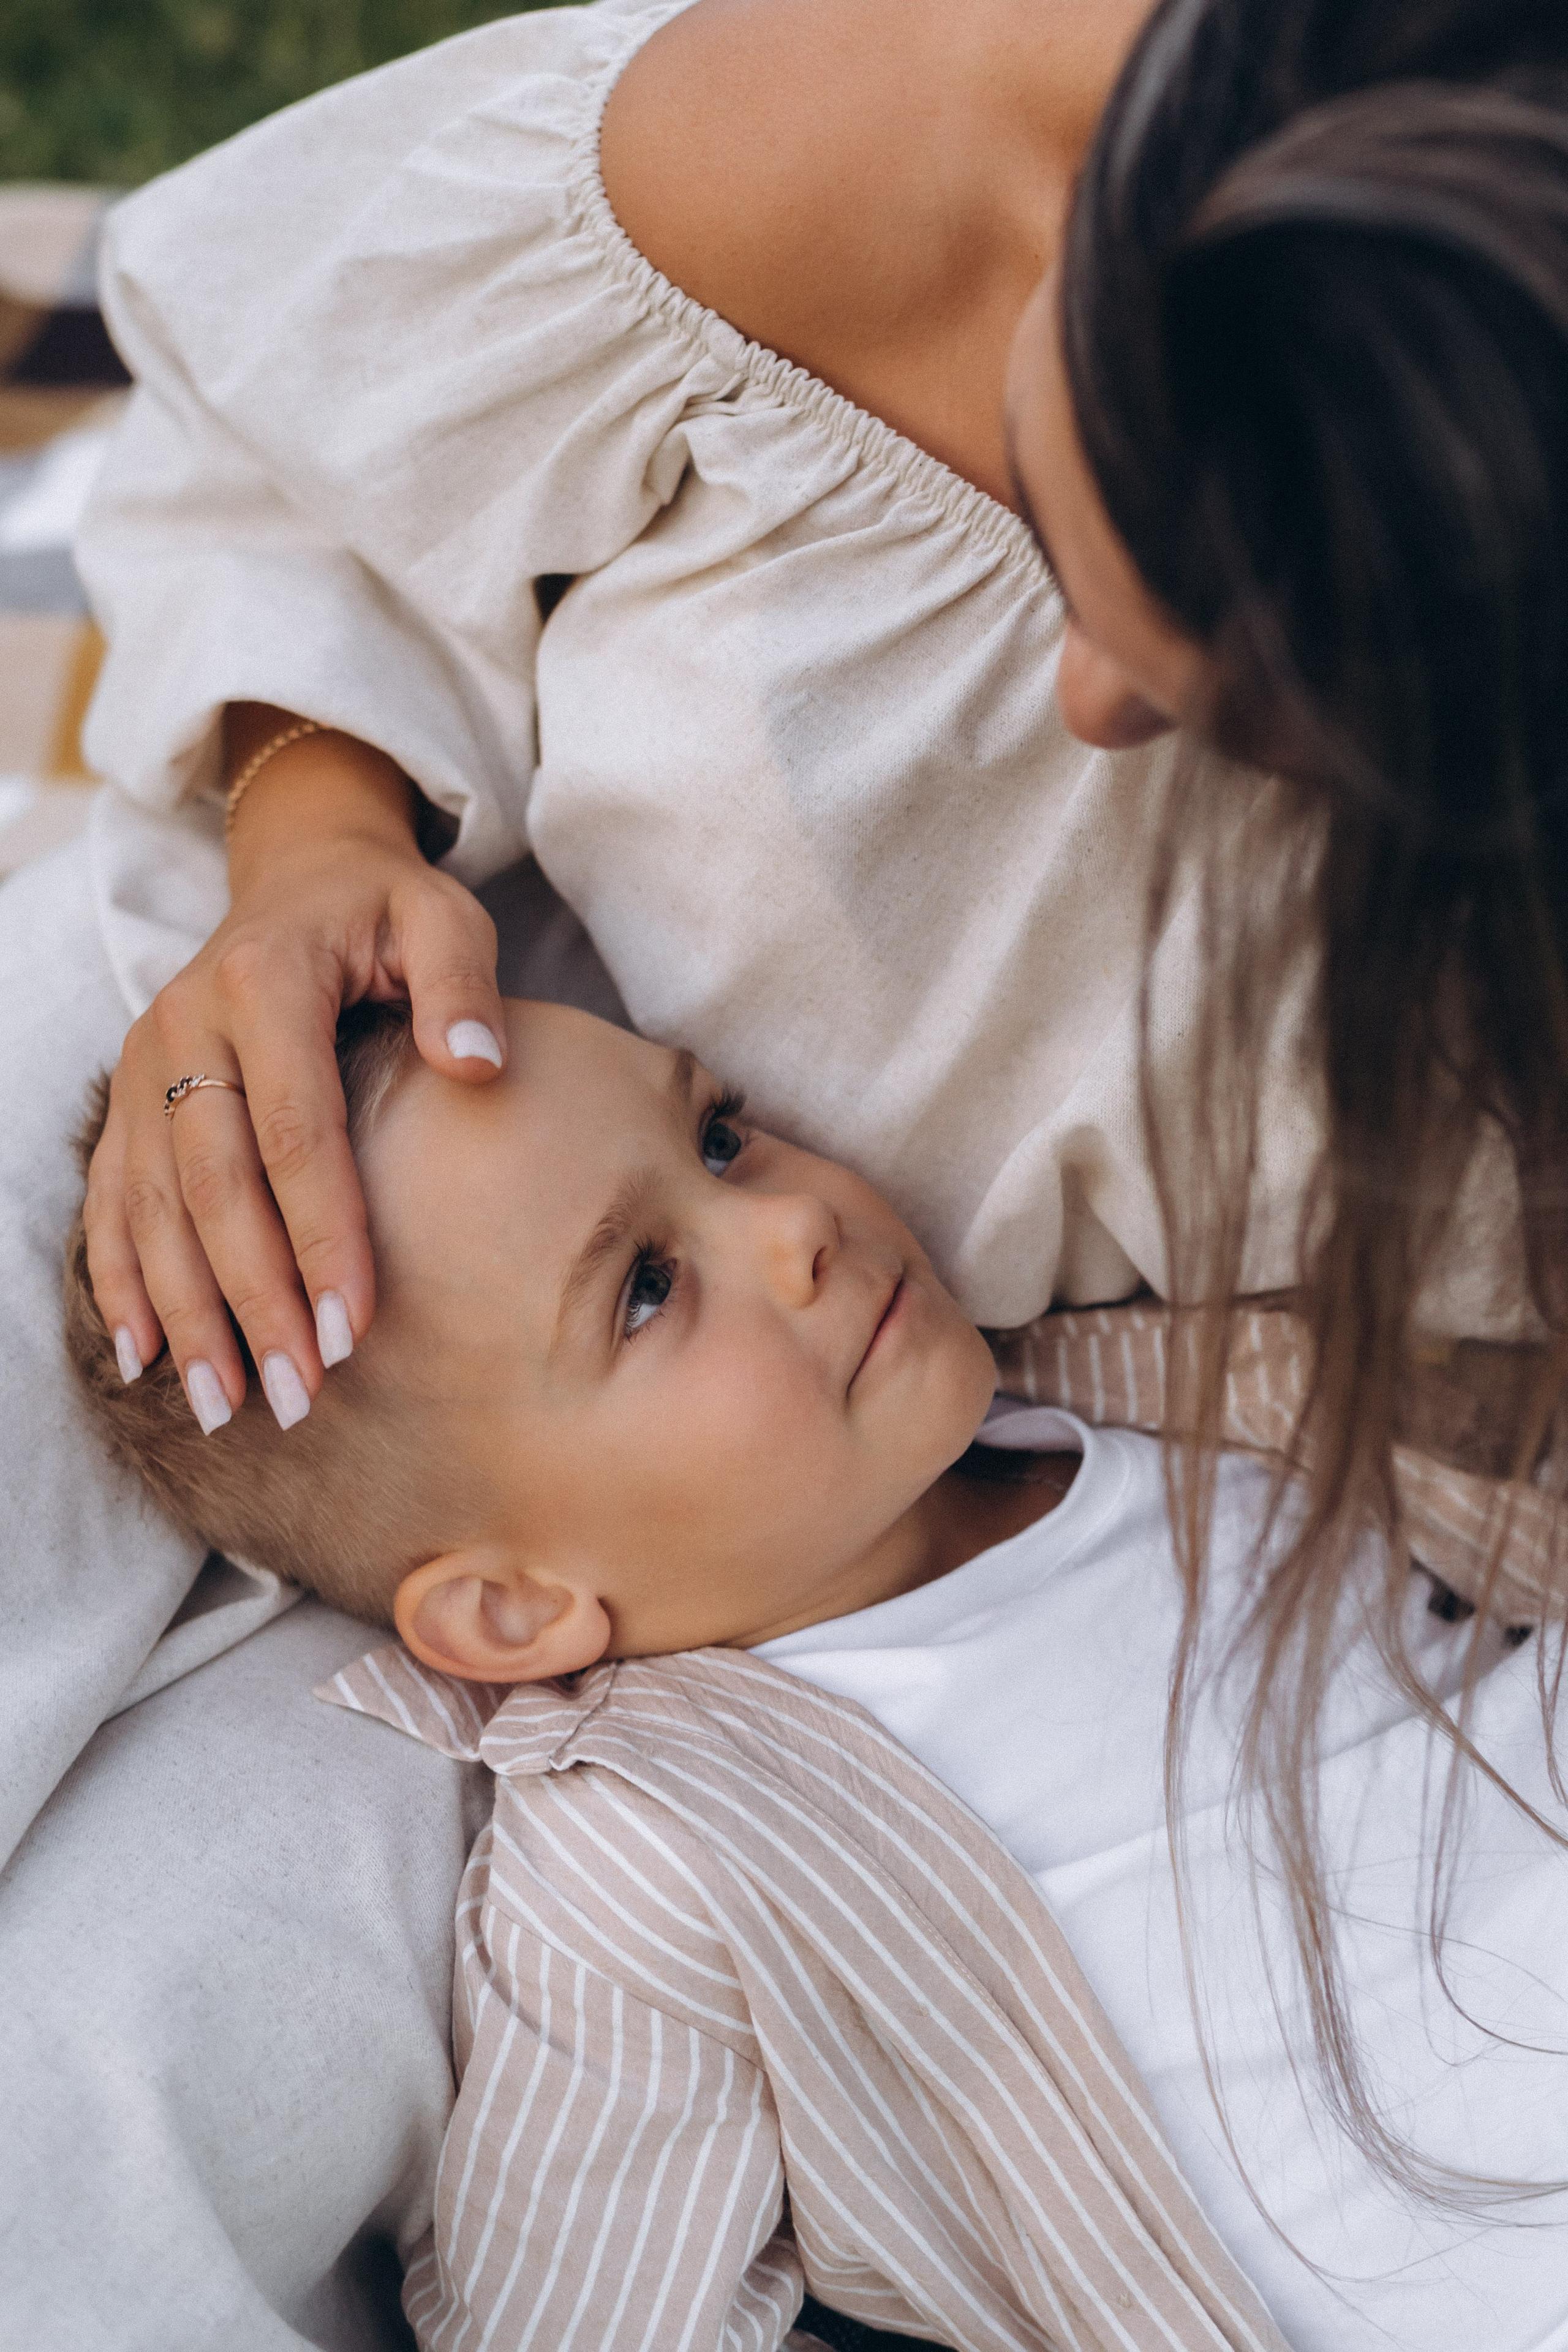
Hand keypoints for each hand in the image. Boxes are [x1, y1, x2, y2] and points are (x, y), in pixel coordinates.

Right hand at [83, 711, 506, 1431]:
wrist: (303, 875)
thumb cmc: (387, 910)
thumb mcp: (442, 916)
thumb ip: (462, 981)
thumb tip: (477, 1065)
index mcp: (265, 982)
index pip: (294, 1132)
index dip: (322, 1235)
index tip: (355, 1330)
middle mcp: (184, 1024)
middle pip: (214, 1184)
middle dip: (251, 1299)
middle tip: (294, 1396)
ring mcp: (145, 1063)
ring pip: (152, 1205)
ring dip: (185, 1312)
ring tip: (223, 1406)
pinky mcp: (130, 1097)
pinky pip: (112, 1197)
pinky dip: (122, 1278)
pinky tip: (146, 1357)